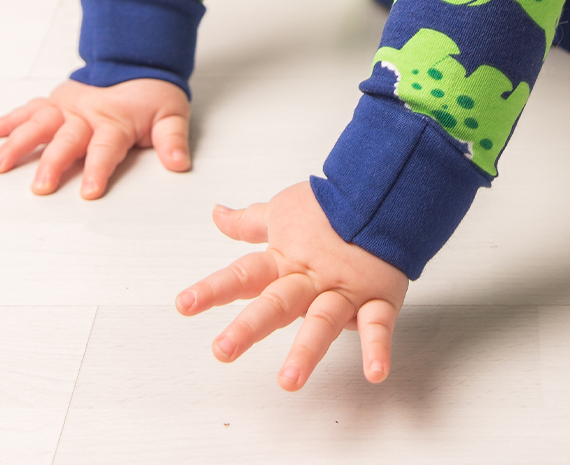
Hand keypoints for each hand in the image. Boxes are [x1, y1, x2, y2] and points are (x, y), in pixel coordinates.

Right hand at [0, 77, 190, 198]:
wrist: (139, 59)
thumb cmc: (152, 92)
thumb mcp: (172, 113)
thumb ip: (172, 140)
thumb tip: (179, 162)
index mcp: (115, 120)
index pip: (106, 148)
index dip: (99, 169)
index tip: (90, 191)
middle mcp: (87, 114)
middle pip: (68, 141)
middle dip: (54, 164)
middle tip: (42, 187)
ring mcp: (68, 107)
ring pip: (39, 125)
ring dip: (18, 144)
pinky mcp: (56, 102)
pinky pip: (30, 110)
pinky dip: (9, 120)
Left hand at [175, 182, 408, 389]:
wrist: (384, 189)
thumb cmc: (333, 204)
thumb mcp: (285, 209)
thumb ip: (250, 222)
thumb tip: (218, 215)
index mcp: (286, 260)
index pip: (244, 274)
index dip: (214, 289)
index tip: (184, 305)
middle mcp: (310, 278)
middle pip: (277, 303)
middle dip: (250, 326)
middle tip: (223, 350)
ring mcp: (344, 289)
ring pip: (323, 320)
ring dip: (307, 350)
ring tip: (289, 380)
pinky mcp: (378, 297)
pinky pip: (378, 324)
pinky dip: (377, 347)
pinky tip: (375, 372)